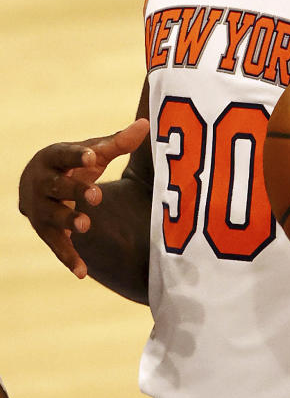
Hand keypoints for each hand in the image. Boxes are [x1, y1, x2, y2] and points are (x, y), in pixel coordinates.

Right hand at [18, 120, 149, 277]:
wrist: (36, 184)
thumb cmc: (72, 163)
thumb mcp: (91, 151)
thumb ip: (117, 142)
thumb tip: (146, 125)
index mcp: (52, 158)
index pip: (64, 154)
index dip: (77, 155)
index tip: (93, 155)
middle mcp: (41, 183)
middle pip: (57, 187)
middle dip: (75, 191)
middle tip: (97, 195)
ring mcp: (40, 209)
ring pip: (52, 217)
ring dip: (68, 221)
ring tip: (86, 226)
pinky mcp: (45, 232)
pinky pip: (56, 246)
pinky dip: (69, 258)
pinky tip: (82, 272)